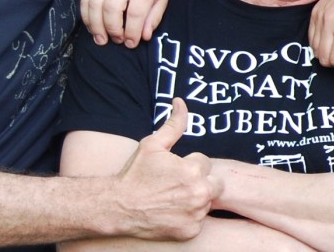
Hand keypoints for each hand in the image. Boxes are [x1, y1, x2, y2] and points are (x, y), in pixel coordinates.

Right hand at [83, 0, 213, 48]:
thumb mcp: (162, 3)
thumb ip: (153, 20)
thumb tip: (144, 37)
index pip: (135, 12)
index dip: (132, 32)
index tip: (131, 44)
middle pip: (111, 8)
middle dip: (112, 29)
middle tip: (118, 40)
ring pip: (94, 4)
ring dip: (96, 25)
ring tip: (102, 39)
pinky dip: (86, 16)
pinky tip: (93, 28)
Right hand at [117, 98, 223, 239]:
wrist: (118, 206)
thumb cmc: (135, 174)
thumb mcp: (152, 144)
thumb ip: (173, 124)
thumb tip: (181, 102)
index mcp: (193, 170)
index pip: (205, 163)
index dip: (189, 165)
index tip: (173, 171)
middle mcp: (199, 193)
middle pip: (215, 184)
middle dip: (200, 182)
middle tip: (176, 185)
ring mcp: (196, 214)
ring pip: (207, 202)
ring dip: (195, 199)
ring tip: (172, 198)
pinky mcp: (190, 231)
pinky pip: (199, 221)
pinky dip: (188, 217)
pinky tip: (171, 212)